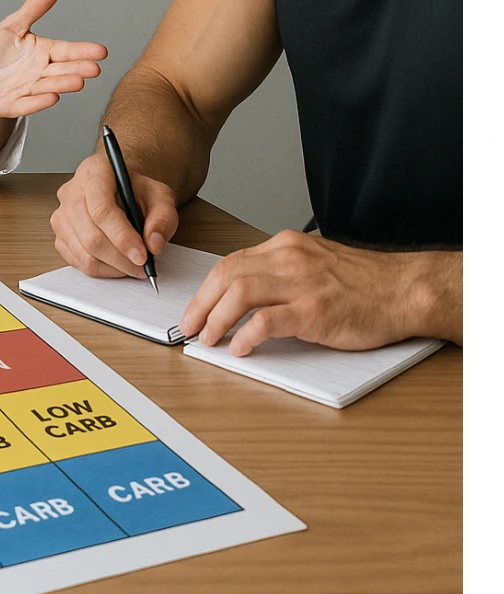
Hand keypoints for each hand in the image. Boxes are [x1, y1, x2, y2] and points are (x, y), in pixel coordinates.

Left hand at [0, 0, 106, 121]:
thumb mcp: (11, 27)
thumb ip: (32, 10)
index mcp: (44, 52)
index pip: (67, 50)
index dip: (83, 51)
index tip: (101, 51)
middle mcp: (42, 71)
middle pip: (63, 69)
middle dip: (79, 69)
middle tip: (94, 69)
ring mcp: (31, 89)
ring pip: (50, 86)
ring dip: (64, 84)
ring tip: (78, 82)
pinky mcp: (17, 104)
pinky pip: (29, 103)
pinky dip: (40, 101)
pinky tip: (53, 98)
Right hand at [51, 152, 178, 279]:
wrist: (121, 189)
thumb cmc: (136, 190)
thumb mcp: (160, 196)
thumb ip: (163, 217)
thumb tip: (154, 243)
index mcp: (94, 173)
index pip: (102, 210)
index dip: (122, 237)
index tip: (142, 256)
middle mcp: (72, 193)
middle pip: (91, 236)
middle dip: (121, 258)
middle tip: (143, 266)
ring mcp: (62, 216)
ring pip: (84, 254)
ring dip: (113, 268)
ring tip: (133, 266)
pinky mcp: (60, 236)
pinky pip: (77, 262)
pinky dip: (101, 270)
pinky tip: (117, 264)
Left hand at [181, 229, 431, 355]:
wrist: (403, 290)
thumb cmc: (362, 283)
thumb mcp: (315, 262)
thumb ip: (282, 272)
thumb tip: (244, 296)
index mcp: (286, 246)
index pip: (231, 262)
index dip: (206, 289)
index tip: (195, 309)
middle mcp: (290, 258)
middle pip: (227, 275)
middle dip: (201, 304)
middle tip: (190, 327)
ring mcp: (302, 283)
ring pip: (240, 293)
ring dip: (216, 318)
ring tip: (209, 339)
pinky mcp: (315, 310)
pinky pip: (268, 320)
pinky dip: (247, 334)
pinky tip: (241, 347)